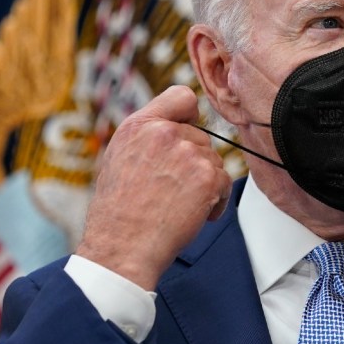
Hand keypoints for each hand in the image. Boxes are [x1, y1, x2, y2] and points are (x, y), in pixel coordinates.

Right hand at [76, 86, 231, 289]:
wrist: (122, 247)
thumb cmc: (119, 211)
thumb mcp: (120, 158)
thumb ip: (149, 137)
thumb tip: (177, 127)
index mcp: (139, 125)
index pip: (182, 96)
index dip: (189, 115)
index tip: (187, 131)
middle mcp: (164, 133)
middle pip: (201, 137)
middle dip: (194, 162)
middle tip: (172, 189)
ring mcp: (188, 153)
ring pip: (214, 160)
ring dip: (204, 183)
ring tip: (177, 204)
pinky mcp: (207, 176)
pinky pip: (225, 182)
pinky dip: (215, 201)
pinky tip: (193, 214)